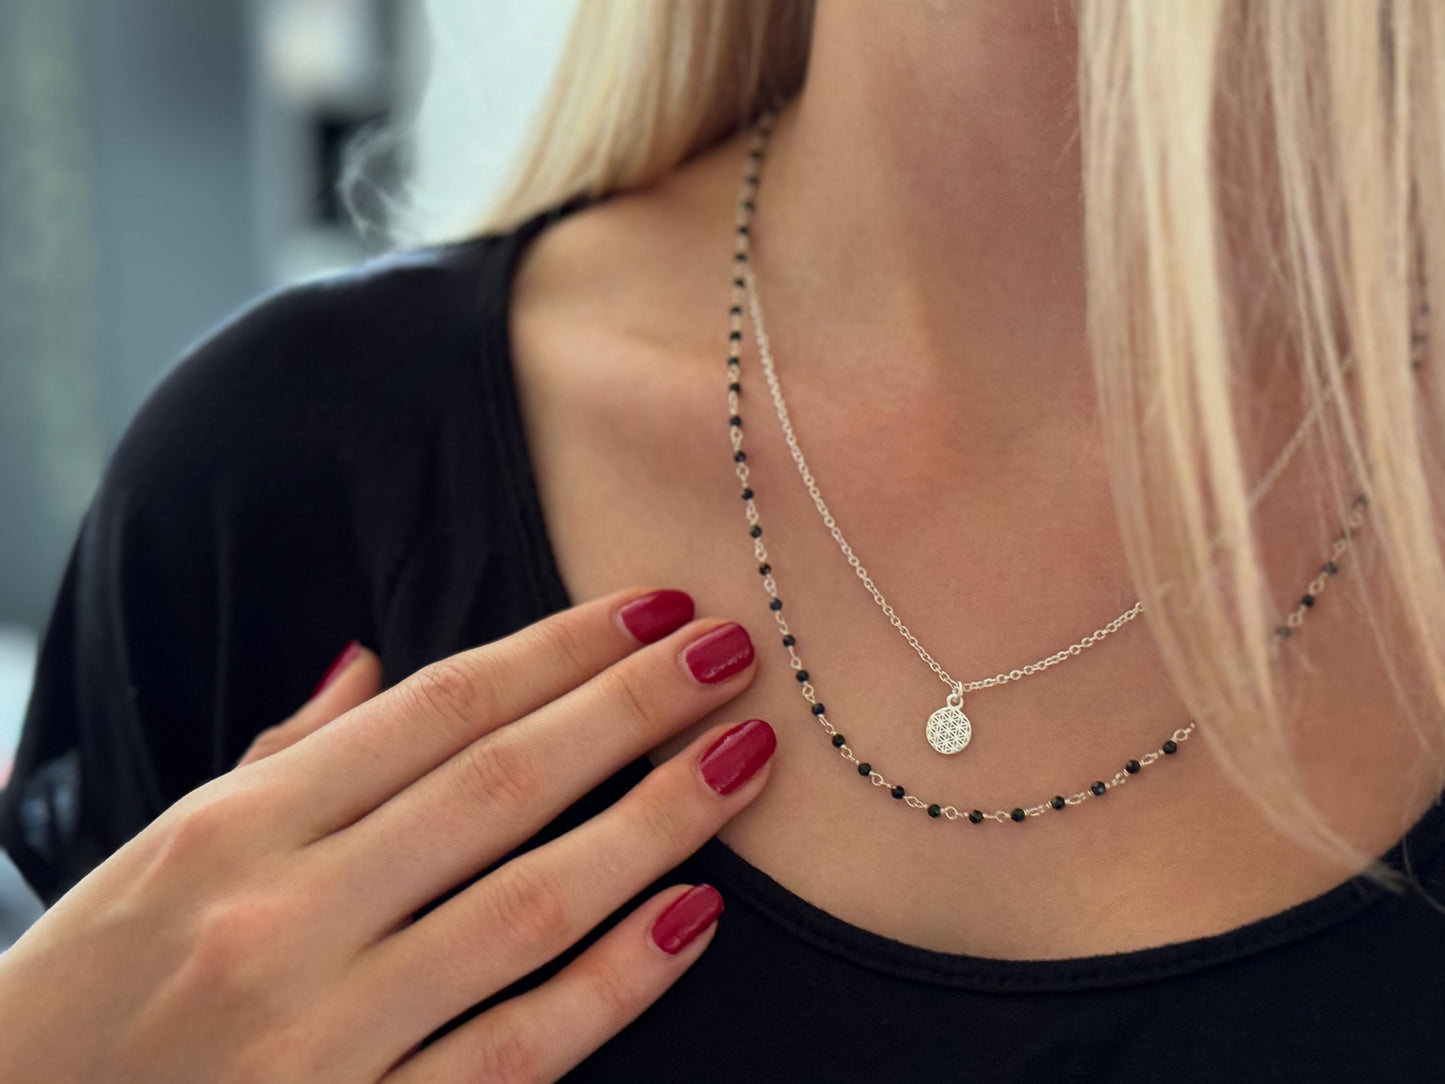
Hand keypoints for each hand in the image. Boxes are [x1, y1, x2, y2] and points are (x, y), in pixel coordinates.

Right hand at [0, 589, 772, 1081]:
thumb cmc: (98, 985)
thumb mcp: (166, 847)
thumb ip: (283, 759)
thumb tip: (373, 668)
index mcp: (235, 829)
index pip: (437, 709)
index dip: (559, 648)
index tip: (653, 609)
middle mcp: (284, 916)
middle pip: (501, 784)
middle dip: (631, 707)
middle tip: (732, 653)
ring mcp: (327, 1032)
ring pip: (532, 905)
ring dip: (657, 824)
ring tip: (744, 761)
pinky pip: (520, 1048)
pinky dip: (616, 981)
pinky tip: (696, 917)